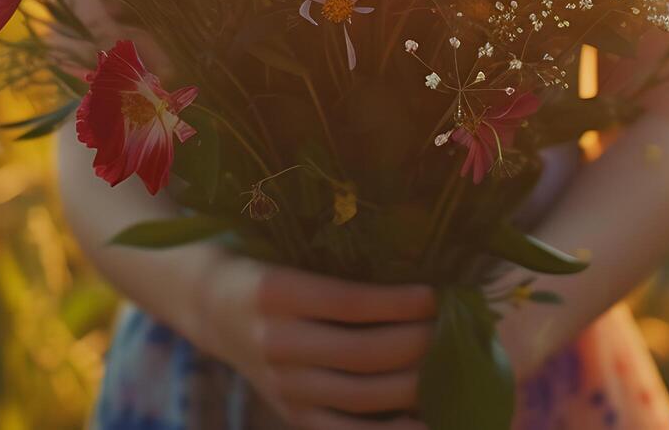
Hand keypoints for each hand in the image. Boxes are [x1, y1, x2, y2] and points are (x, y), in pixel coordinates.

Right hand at [186, 253, 435, 428]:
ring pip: (361, 396)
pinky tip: (426, 424)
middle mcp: (276, 342)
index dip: (400, 303)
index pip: (350, 302)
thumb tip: (419, 279)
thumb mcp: (292, 254)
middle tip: (454, 329)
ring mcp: (283, 386)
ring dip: (413, 385)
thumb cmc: (274, 268)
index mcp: (276, 292)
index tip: (437, 295)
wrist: (214, 308)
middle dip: (418, 344)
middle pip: (362, 353)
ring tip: (449, 368)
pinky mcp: (292, 415)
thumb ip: (342, 264)